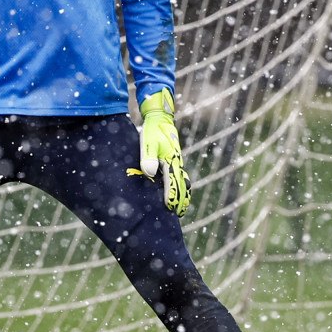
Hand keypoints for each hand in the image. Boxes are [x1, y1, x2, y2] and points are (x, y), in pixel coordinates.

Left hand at [138, 88, 190, 216]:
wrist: (160, 118)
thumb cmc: (152, 130)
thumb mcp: (147, 142)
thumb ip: (148, 157)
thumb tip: (150, 172)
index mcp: (171, 160)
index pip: (173, 182)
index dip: (172, 196)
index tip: (171, 208)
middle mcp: (176, 162)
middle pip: (182, 184)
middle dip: (181, 199)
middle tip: (179, 213)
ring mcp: (176, 160)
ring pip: (183, 180)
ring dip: (183, 194)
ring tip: (181, 208)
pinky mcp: (174, 159)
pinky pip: (180, 175)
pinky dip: (181, 186)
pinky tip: (178, 192)